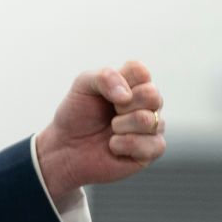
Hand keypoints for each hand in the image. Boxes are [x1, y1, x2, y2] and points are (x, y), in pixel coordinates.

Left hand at [36, 61, 165, 199]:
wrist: (66, 148)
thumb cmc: (76, 115)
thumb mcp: (83, 85)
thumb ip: (105, 77)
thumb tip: (127, 96)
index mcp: (132, 84)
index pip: (140, 71)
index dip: (121, 81)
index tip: (105, 94)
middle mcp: (146, 103)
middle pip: (152, 95)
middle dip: (122, 106)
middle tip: (110, 113)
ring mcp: (151, 126)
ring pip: (150, 120)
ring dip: (121, 126)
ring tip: (110, 130)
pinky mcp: (151, 150)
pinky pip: (155, 145)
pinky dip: (126, 145)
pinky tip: (114, 146)